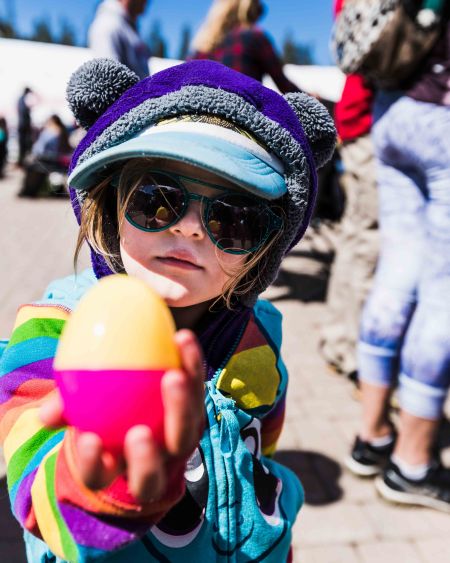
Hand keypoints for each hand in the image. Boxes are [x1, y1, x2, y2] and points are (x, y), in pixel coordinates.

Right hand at [40, 329, 204, 501]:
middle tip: (138, 433)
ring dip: (181, 407)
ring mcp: (179, 441)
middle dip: (146, 460)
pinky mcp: (199, 410)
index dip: (93, 463)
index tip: (88, 440)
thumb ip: (64, 409)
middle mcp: (151, 465)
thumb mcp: (80, 408)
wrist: (136, 397)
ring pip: (186, 434)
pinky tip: (182, 338)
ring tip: (173, 376)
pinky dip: (192, 364)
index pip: (100, 476)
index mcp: (115, 468)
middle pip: (151, 476)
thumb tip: (46, 415)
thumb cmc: (99, 408)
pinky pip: (199, 389)